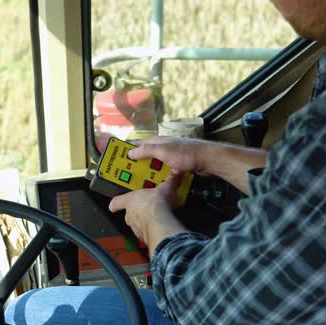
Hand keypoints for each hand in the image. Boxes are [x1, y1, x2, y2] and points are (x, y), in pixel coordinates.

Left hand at [109, 171, 187, 256]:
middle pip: (129, 214)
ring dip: (145, 221)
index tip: (113, 204)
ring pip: (137, 224)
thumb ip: (170, 180)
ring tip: (157, 216)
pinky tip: (161, 226)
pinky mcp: (144, 237)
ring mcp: (136, 227)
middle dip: (138, 211)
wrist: (161, 222)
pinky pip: (146, 233)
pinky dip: (152, 230)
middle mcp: (130, 215)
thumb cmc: (156, 205)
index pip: (117, 202)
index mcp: (130, 200)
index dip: (115, 203)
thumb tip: (175, 173)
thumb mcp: (166, 187)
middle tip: (148, 206)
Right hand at [129, 136, 267, 193]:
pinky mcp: (177, 165)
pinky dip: (158, 176)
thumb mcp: (164, 151)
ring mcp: (171, 156)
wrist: (209, 160)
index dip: (127, 149)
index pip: (138, 143)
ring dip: (148, 172)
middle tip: (126, 174)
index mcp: (158, 141)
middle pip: (145, 156)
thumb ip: (147, 151)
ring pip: (154, 165)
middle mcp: (163, 147)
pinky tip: (156, 183)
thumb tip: (131, 152)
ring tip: (140, 181)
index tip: (117, 156)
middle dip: (136, 164)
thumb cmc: (188, 153)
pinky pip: (163, 171)